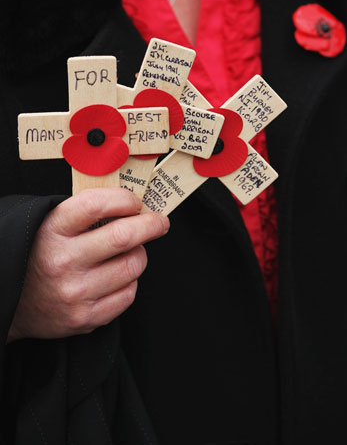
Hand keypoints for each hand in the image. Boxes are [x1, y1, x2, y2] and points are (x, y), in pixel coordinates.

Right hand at [7, 188, 168, 341]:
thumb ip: (87, 213)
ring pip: (133, 265)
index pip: (96, 204)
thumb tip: (133, 204)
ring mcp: (75, 293)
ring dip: (140, 255)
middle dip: (152, 224)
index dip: (124, 199)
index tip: (136, 202)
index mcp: (52, 231)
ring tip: (129, 253)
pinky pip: (129, 295)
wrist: (13, 303)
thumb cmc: (42, 255)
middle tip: (160, 222)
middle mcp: (62, 261)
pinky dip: (130, 282)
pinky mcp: (86, 318)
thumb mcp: (53, 226)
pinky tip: (117, 277)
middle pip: (124, 236)